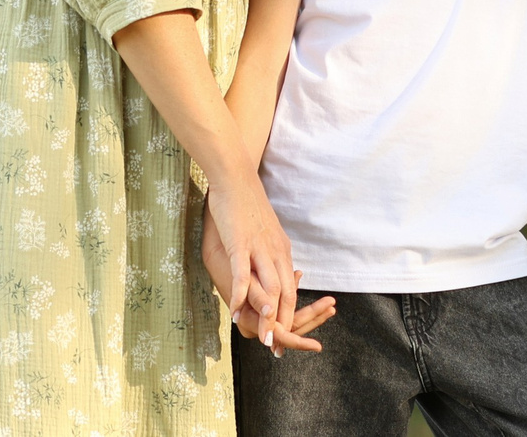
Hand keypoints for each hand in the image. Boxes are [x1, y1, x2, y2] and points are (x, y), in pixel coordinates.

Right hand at [205, 217, 336, 355]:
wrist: (236, 177)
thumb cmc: (246, 205)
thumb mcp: (262, 234)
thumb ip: (266, 255)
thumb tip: (266, 272)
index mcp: (281, 251)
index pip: (291, 290)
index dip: (290, 317)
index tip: (286, 339)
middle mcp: (276, 252)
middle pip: (286, 295)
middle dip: (285, 325)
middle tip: (279, 349)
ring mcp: (259, 248)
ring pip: (270, 288)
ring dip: (268, 317)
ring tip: (265, 339)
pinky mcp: (241, 243)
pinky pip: (243, 275)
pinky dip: (242, 297)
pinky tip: (236, 314)